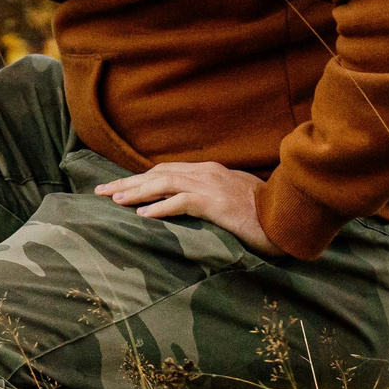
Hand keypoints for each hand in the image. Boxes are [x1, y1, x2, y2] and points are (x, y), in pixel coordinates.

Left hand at [95, 161, 278, 256]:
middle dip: (126, 183)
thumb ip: (210, 197)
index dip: (138, 179)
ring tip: (114, 201)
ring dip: (137, 192)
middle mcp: (206, 173)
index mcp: (208, 171)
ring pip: (164, 184)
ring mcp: (212, 186)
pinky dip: (161, 207)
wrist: (289, 216)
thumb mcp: (233, 198)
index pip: (165, 171)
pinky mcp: (217, 203)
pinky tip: (144, 215)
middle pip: (157, 174)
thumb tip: (189, 204)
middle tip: (99, 191)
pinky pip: (182, 203)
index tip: (116, 187)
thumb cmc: (263, 212)